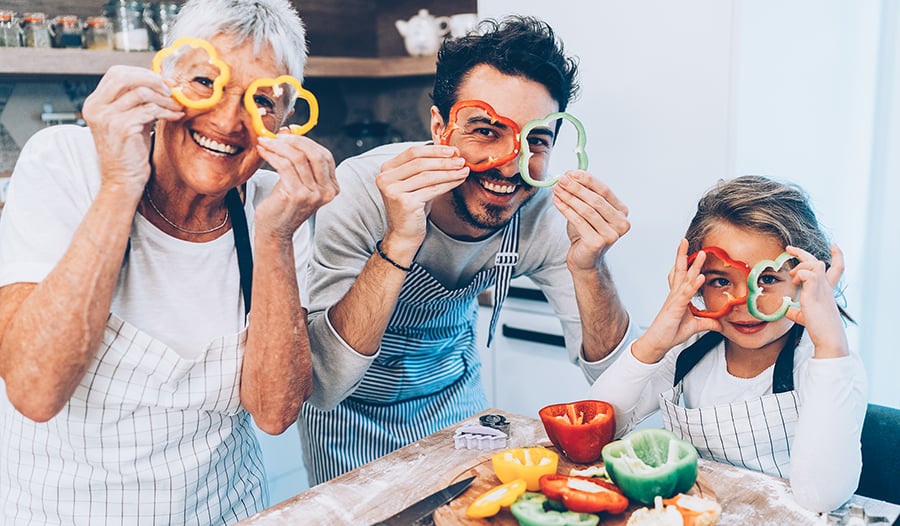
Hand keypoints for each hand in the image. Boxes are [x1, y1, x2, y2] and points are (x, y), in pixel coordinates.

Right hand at [81, 65, 183, 196]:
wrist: (123, 180)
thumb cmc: (130, 152)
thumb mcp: (130, 120)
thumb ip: (137, 101)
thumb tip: (161, 81)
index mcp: (95, 103)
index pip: (116, 73)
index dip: (142, 73)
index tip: (162, 82)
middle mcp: (96, 107)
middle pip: (125, 76)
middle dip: (152, 80)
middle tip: (171, 90)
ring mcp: (107, 117)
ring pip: (141, 92)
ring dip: (164, 98)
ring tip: (176, 106)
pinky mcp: (121, 127)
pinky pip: (150, 110)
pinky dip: (167, 111)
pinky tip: (176, 116)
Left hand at [254, 133, 338, 237]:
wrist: (275, 231)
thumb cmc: (283, 205)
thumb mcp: (297, 180)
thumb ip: (298, 159)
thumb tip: (289, 130)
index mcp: (332, 187)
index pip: (324, 155)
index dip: (306, 141)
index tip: (288, 134)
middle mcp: (327, 191)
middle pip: (314, 154)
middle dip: (294, 141)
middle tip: (276, 136)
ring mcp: (313, 194)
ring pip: (298, 158)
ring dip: (278, 146)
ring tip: (265, 142)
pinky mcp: (297, 195)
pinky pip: (285, 166)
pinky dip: (272, 155)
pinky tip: (263, 152)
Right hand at [375, 144, 468, 258]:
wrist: (404, 233)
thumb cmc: (412, 206)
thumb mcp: (416, 182)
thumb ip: (426, 167)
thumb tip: (452, 152)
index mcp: (386, 169)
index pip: (413, 152)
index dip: (434, 150)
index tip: (452, 150)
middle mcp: (385, 178)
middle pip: (420, 163)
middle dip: (444, 160)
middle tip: (461, 160)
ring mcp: (393, 191)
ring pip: (428, 176)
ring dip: (449, 171)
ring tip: (463, 170)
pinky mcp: (404, 203)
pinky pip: (432, 189)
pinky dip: (448, 184)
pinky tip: (459, 181)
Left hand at [552, 171, 629, 271]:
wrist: (584, 259)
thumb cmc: (586, 232)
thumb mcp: (588, 210)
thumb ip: (584, 194)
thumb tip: (570, 174)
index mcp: (622, 211)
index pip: (604, 190)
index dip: (587, 180)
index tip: (572, 172)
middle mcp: (621, 223)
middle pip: (596, 200)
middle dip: (576, 188)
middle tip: (561, 180)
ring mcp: (611, 234)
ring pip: (586, 210)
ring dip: (569, 197)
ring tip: (556, 189)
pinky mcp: (598, 243)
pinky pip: (579, 221)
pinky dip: (566, 209)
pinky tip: (557, 201)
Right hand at [632, 240, 721, 363]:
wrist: (657, 343)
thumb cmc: (670, 333)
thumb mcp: (694, 326)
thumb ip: (707, 323)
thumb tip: (720, 323)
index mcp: (678, 296)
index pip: (682, 275)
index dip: (686, 262)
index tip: (691, 250)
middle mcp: (675, 294)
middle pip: (680, 270)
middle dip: (683, 255)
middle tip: (685, 240)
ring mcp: (675, 300)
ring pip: (684, 278)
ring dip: (692, 265)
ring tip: (700, 254)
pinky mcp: (675, 308)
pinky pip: (686, 294)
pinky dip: (693, 285)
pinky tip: (700, 277)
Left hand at [784, 244, 848, 357]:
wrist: (828, 339)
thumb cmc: (818, 329)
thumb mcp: (804, 317)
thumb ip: (796, 311)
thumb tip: (787, 309)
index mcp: (826, 290)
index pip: (836, 269)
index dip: (837, 256)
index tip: (834, 245)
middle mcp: (826, 287)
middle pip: (819, 262)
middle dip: (803, 252)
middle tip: (789, 248)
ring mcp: (822, 290)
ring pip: (815, 264)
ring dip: (800, 266)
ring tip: (792, 277)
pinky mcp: (815, 294)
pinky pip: (809, 274)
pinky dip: (800, 274)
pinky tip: (795, 282)